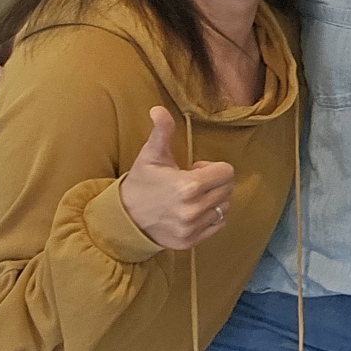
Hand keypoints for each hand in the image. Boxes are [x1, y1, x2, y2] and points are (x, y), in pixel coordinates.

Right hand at [118, 106, 236, 250]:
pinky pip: (218, 225)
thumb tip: (158, 109)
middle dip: (214, 182)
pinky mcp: (190, 242)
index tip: (193, 169)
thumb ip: (162, 131)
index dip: (212, 168)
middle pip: (228, 189)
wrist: (123, 218)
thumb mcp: (151, 155)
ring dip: (213, 200)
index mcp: (188, 186)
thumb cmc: (141, 182)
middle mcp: (193, 210)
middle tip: (192, 183)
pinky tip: (191, 212)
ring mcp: (192, 228)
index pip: (227, 172)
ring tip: (190, 198)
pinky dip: (211, 217)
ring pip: (225, 207)